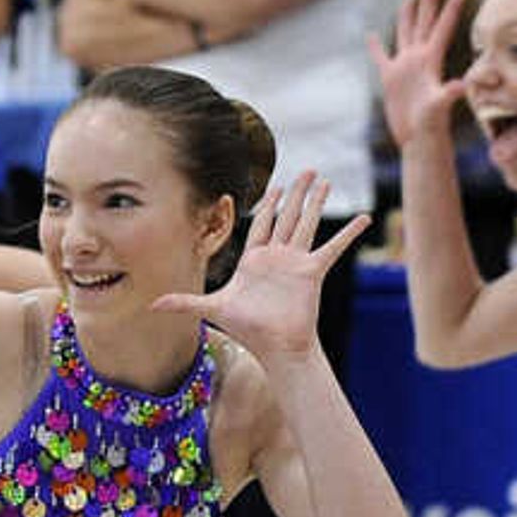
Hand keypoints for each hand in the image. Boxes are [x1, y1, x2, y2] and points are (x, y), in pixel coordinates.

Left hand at [150, 172, 367, 363]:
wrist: (275, 346)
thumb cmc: (248, 329)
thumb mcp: (213, 308)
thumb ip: (185, 302)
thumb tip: (152, 305)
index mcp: (256, 259)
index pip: (262, 224)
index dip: (268, 204)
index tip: (276, 185)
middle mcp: (277, 257)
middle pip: (288, 216)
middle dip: (296, 192)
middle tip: (307, 170)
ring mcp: (296, 262)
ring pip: (307, 224)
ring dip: (316, 202)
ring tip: (325, 181)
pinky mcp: (313, 272)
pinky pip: (333, 248)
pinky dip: (349, 233)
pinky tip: (364, 218)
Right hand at [368, 0, 468, 147]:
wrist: (418, 139)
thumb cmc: (430, 125)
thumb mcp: (439, 107)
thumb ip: (448, 94)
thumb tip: (461, 86)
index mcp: (430, 61)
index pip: (441, 30)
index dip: (449, 12)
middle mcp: (419, 60)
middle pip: (424, 24)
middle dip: (428, 3)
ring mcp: (405, 68)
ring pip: (405, 34)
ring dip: (407, 16)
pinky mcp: (391, 79)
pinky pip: (381, 57)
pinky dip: (375, 47)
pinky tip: (370, 35)